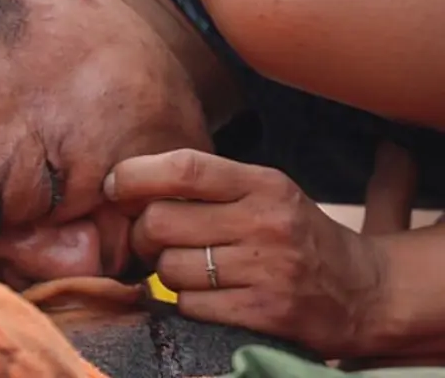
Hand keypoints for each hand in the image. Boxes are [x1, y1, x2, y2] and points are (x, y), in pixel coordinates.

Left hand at [103, 148, 396, 357]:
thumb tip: (125, 183)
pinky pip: (191, 306)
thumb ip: (206, 184)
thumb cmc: (294, 234)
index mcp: (261, 183)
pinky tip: (205, 296)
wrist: (364, 291)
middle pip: (161, 222)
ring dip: (164, 273)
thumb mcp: (263, 192)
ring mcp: (267, 269)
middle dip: (142, 235)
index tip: (115, 187)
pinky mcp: (266, 312)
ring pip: (170, 269)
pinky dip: (186, 303)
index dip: (135, 175)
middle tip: (151, 241)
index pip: (183, 167)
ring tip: (187, 269)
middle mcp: (265, 222)